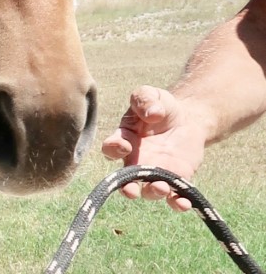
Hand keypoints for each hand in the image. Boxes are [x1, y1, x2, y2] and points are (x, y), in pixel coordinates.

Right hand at [101, 85, 206, 210]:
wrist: (187, 118)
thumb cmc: (161, 105)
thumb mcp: (151, 95)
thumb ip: (146, 99)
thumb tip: (152, 114)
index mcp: (124, 138)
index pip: (111, 148)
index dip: (114, 149)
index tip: (125, 146)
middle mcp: (136, 161)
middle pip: (126, 180)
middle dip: (127, 187)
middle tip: (132, 190)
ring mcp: (156, 173)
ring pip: (149, 191)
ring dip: (153, 192)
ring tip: (161, 187)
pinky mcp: (177, 180)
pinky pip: (175, 197)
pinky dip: (178, 203)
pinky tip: (184, 202)